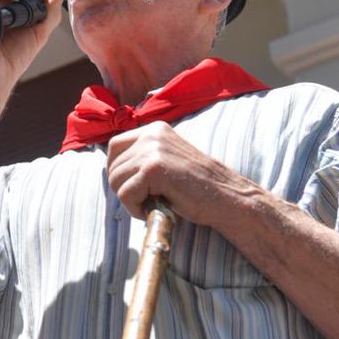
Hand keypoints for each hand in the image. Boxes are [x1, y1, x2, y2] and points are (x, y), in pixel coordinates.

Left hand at [106, 121, 257, 227]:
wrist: (228, 198)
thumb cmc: (197, 186)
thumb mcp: (167, 159)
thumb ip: (143, 156)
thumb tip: (111, 168)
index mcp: (154, 130)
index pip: (114, 146)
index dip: (117, 170)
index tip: (132, 185)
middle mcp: (152, 135)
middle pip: (112, 166)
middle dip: (124, 188)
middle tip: (148, 199)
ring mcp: (152, 150)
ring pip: (116, 181)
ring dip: (131, 199)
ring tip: (155, 202)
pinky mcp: (153, 169)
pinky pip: (126, 194)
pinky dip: (136, 208)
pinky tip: (156, 208)